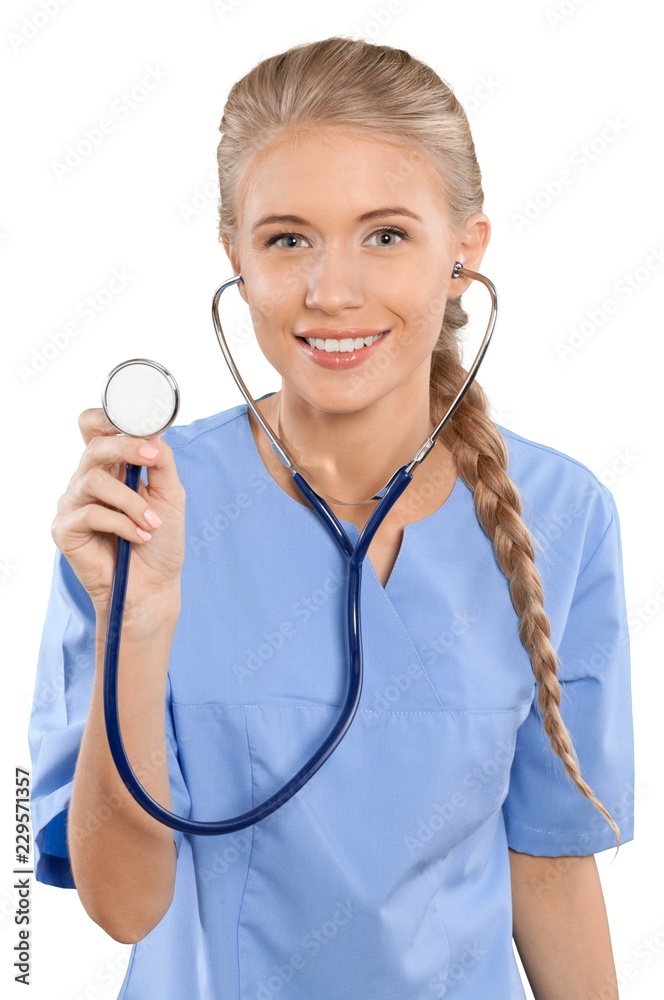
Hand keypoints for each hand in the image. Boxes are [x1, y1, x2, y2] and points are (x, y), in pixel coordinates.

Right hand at [52, 407, 185, 621]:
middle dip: (126, 447)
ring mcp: (73, 503)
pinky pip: (90, 513)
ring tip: (152, 523)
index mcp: (111, 467)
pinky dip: (122, 524)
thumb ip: (161, 462)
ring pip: (94, 480)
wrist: (154, 587)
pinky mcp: (65, 529)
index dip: (108, 417)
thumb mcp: (170, 495)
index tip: (141, 425)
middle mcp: (88, 480)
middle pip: (93, 445)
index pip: (94, 427)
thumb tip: (152, 433)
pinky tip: (138, 537)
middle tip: (152, 459)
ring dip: (131, 502)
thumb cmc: (161, 542)